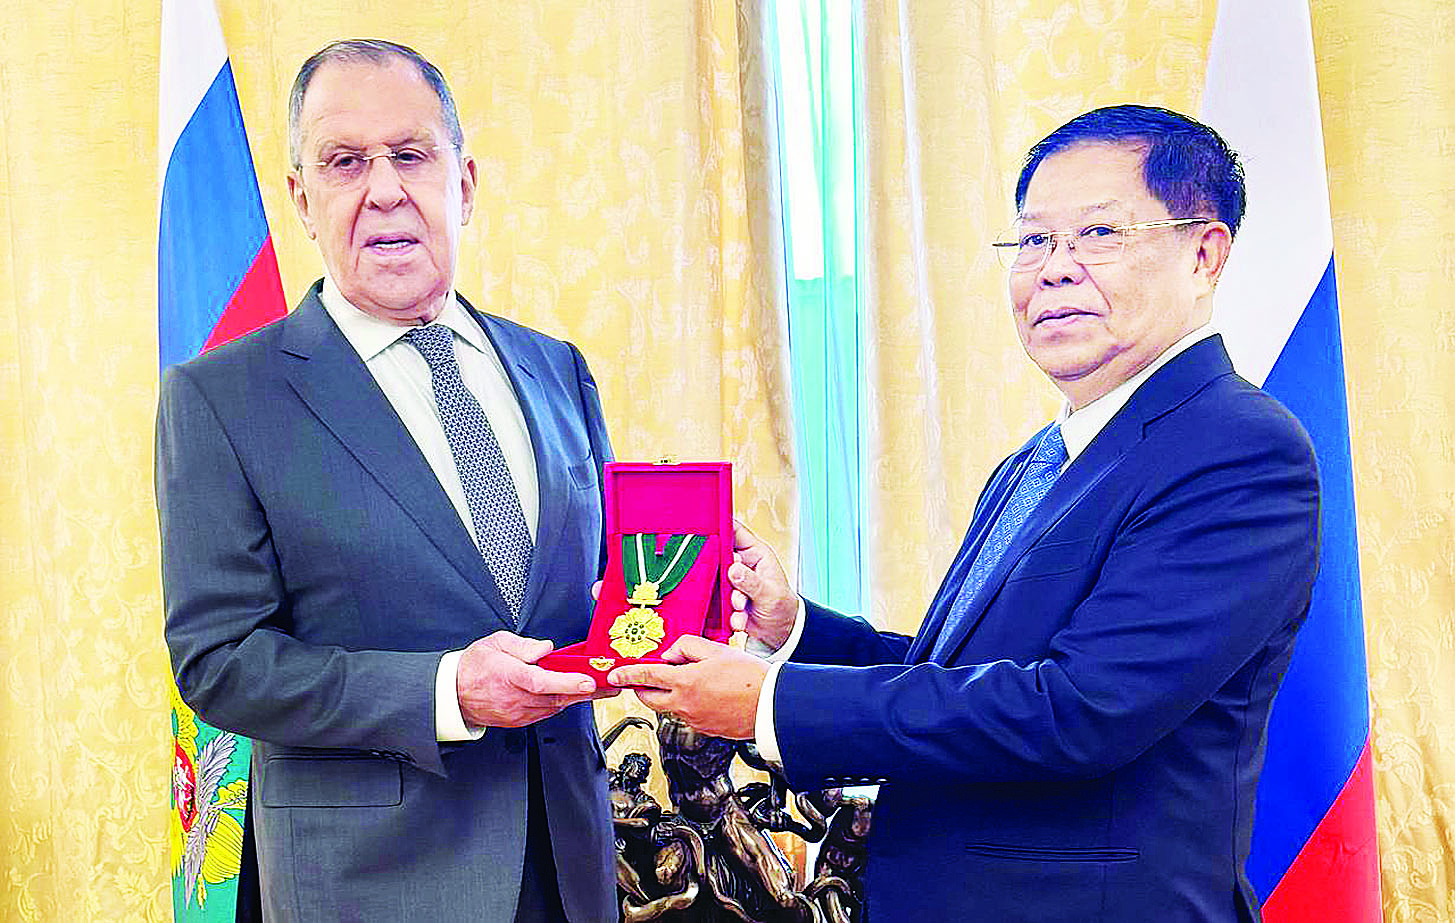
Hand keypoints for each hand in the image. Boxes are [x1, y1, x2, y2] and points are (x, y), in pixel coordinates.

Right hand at [456, 631, 607, 727]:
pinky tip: (570, 695)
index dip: (568, 682)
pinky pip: (546, 713)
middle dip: (587, 692)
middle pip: (557, 697)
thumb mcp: (495, 643)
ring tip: (597, 688)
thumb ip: (523, 645)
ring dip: (576, 698)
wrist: (453, 693)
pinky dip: (560, 704)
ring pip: (555, 707)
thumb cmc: (473, 667)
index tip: (588, 681)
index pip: (542, 681)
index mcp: (510, 676)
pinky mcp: (519, 721)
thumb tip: (545, 648)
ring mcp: (518, 712)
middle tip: (610, 686)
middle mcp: (516, 698)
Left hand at [607, 635, 767, 739]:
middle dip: (642, 689)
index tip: (615, 675)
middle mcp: (685, 705)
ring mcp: (694, 720)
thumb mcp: (717, 650)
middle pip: (649, 700)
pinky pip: (687, 715)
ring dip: (669, 695)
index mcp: (685, 683)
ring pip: (669, 708)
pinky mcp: (705, 729)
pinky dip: (688, 704)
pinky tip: (706, 694)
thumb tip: (671, 653)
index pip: (645, 678)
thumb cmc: (751, 677)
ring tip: (689, 681)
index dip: (626, 676)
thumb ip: (687, 646)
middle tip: (645, 679)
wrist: (771, 705)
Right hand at [729, 519, 797, 649]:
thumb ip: (752, 582)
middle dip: (723, 574)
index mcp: (756, 553)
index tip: (707, 531)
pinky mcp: (724, 597)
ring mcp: (731, 580)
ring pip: (717, 581)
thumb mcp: (770, 593)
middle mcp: (741, 564)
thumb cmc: (781, 605)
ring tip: (741, 608)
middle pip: (719, 556)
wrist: (779, 632)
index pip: (735, 531)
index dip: (721, 527)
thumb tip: (733, 569)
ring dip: (727, 598)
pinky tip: (739, 620)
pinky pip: (717, 601)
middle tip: (731, 585)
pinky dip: (727, 612)